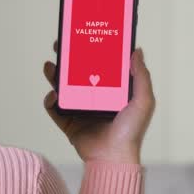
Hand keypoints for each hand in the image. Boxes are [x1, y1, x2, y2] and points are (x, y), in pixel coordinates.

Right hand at [42, 42, 154, 164]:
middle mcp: (95, 98)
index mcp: (112, 91)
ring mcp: (80, 110)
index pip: (100, 65)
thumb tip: (136, 50)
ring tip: (51, 66)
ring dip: (54, 75)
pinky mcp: (68, 122)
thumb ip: (141, 76)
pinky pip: (54, 108)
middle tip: (61, 45)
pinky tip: (53, 94)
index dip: (92, 50)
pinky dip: (50, 100)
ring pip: (63, 87)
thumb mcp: (143, 101)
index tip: (85, 36)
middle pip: (77, 72)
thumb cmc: (131, 131)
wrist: (113, 158)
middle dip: (68, 58)